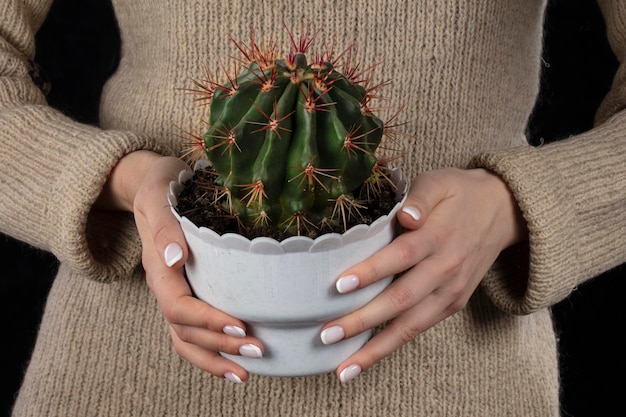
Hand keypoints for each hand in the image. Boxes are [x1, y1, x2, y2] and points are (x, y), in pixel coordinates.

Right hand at [96, 150, 262, 382]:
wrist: (157, 184)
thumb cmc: (162, 187)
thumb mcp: (158, 196)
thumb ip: (164, 226)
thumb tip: (175, 257)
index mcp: (159, 268)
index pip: (179, 306)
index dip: (209, 322)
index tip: (242, 326)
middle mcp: (165, 286)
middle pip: (185, 331)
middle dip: (221, 345)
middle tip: (258, 351)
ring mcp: (175, 293)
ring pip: (186, 341)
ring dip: (216, 358)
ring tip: (247, 371)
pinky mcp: (187, 294)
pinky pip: (192, 333)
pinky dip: (212, 352)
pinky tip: (236, 360)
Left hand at [320, 168, 527, 382]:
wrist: (502, 212)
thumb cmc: (460, 194)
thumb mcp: (441, 182)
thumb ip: (421, 197)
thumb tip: (405, 217)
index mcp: (439, 237)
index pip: (401, 257)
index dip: (371, 272)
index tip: (339, 286)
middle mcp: (446, 269)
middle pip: (401, 300)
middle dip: (362, 321)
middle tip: (327, 334)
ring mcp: (450, 292)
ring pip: (410, 326)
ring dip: (376, 349)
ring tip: (343, 368)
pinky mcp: (452, 304)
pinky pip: (419, 329)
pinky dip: (392, 346)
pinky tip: (366, 359)